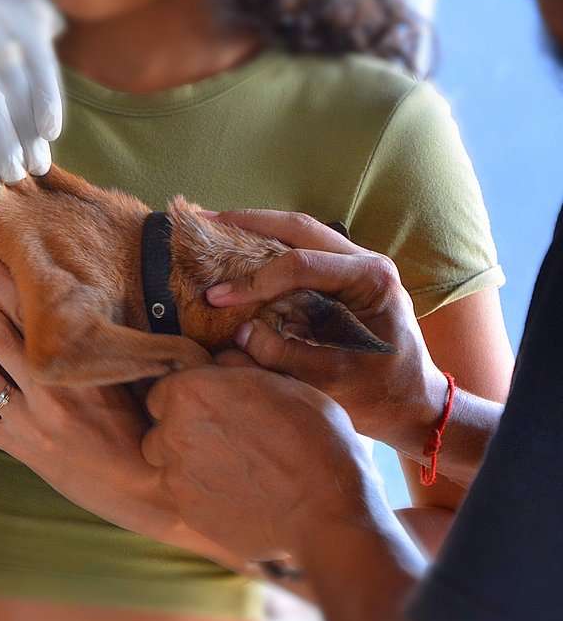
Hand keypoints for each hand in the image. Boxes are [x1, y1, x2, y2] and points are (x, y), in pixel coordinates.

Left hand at [0, 255, 192, 544]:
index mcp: (75, 367)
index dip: (4, 285)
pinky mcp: (23, 449)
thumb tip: (99, 317)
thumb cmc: (148, 430)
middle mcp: (48, 388)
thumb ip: (108, 352)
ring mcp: (31, 419)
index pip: (33, 316)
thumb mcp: (134, 381)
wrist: (147, 486)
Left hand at [142, 366, 384, 561]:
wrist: (325, 512)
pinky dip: (203, 494)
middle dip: (185, 432)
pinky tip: (238, 495)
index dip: (189, 399)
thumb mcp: (285, 384)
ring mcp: (176, 476)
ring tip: (232, 469)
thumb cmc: (315, 440)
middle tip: (227, 440)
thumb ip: (240, 368)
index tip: (213, 408)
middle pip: (162, 430)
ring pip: (170, 465)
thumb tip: (222, 359)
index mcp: (190, 392)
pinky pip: (185, 496)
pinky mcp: (186, 511)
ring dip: (190, 464)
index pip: (165, 391)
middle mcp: (172, 432)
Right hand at [204, 209, 447, 455]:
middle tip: (206, 219)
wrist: (412, 401)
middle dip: (250, 222)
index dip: (254, 281)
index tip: (215, 297)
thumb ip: (285, 356)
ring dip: (257, 227)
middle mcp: (366, 262)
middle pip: (300, 228)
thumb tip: (240, 332)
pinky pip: (302, 251)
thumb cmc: (379, 394)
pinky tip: (240, 248)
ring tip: (217, 224)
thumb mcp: (332, 381)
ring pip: (300, 233)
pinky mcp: (342, 279)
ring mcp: (356, 266)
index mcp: (371, 281)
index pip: (301, 266)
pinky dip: (268, 246)